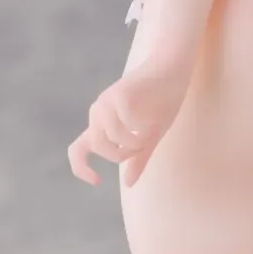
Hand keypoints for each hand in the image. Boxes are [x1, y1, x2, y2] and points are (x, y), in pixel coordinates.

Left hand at [67, 61, 188, 188]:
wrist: (174, 70)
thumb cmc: (163, 100)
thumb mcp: (151, 135)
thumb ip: (138, 157)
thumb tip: (128, 183)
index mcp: (102, 123)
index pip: (78, 150)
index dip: (81, 169)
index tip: (96, 181)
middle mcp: (99, 111)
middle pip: (98, 147)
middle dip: (121, 153)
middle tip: (142, 145)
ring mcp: (107, 101)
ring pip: (110, 139)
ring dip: (132, 143)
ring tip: (148, 132)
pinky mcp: (119, 94)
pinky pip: (124, 125)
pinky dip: (139, 131)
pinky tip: (150, 120)